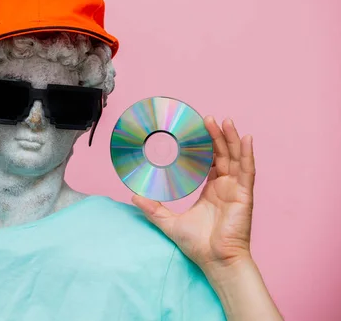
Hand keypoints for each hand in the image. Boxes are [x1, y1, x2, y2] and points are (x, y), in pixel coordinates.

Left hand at [133, 117, 254, 275]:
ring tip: (224, 121)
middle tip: (207, 119)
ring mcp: (236, 189)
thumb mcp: (169, 222)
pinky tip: (246, 138)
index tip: (196, 130)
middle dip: (216, 136)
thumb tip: (133, 196)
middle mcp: (225, 187)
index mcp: (210, 191)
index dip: (205, 146)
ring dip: (231, 139)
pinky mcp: (244, 194)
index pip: (210, 161)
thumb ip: (152, 208)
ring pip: (235, 158)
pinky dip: (247, 153)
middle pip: (222, 155)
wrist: (215, 260)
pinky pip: (247, 170)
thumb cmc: (198, 244)